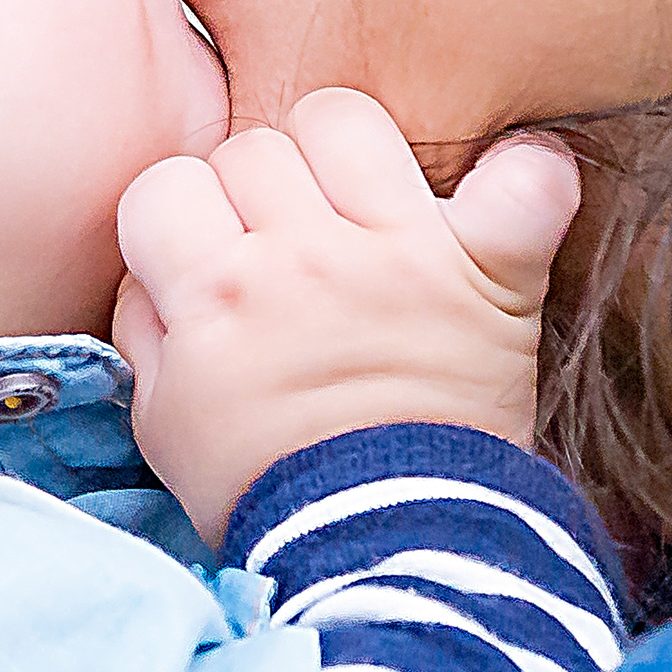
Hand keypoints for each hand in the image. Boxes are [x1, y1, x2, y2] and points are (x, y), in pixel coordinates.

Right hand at [112, 87, 581, 544]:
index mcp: (216, 292)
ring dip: (350, 157)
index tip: (204, 257)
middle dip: (257, 191)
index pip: (166, 183)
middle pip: (255, 146)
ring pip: (350, 120)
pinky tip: (494, 199)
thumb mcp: (162, 421)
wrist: (382, 551)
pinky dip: (523, 177)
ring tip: (362, 215)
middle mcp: (304, 257)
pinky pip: (526, 179)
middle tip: (283, 250)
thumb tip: (156, 266)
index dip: (178, 219)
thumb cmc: (267, 490)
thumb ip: (145, 326)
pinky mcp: (489, 272)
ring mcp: (402, 255)